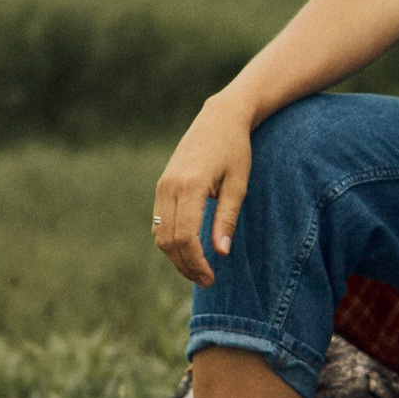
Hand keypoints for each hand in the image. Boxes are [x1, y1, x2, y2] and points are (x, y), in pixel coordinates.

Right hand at [152, 97, 254, 286]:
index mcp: (191, 185)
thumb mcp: (238, 184)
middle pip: (168, 240)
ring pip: (160, 234)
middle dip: (185, 265)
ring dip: (176, 256)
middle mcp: (170, 186)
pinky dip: (171, 240)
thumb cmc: (235, 149)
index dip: (196, 262)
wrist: (219, 118)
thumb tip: (221, 253)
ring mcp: (162, 185)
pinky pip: (160, 222)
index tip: (210, 277)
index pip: (185, 236)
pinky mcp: (162, 185)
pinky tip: (190, 249)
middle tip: (206, 280)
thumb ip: (227, 218)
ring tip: (198, 269)